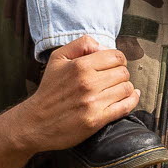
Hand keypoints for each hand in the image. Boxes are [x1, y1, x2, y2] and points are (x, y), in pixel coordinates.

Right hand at [14, 36, 138, 152]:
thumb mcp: (57, 58)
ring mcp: (93, 102)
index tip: (113, 66)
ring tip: (116, 90)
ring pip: (127, 88)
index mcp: (80, 66)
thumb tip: (103, 47)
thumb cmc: (49, 89)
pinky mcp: (97, 119)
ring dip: (125, 88)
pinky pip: (125, 107)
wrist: (36, 122)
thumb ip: (81, 45)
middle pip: (123, 72)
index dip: (118, 60)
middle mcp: (88, 83)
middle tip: (113, 80)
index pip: (116, 56)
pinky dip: (132, 101)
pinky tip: (129, 98)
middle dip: (121, 74)